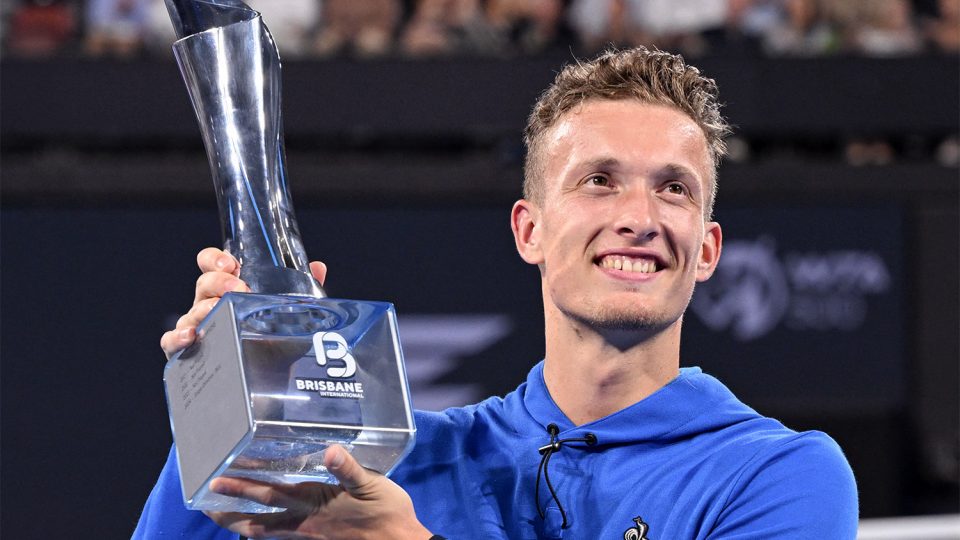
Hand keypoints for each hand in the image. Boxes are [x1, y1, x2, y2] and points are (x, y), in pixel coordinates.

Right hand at [159, 247, 327, 358]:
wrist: (270, 384)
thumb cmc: (274, 341)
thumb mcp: (292, 315)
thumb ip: (303, 290)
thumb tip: (318, 267)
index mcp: (229, 289)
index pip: (213, 264)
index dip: (216, 259)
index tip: (231, 263)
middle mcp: (210, 304)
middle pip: (203, 284)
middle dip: (218, 282)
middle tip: (238, 288)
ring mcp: (198, 327)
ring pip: (190, 311)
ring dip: (203, 308)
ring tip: (219, 311)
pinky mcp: (188, 352)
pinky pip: (172, 342)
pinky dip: (176, 338)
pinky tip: (191, 337)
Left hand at [205, 445, 432, 539]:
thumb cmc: (387, 513)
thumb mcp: (371, 484)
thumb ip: (349, 469)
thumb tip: (331, 452)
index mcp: (314, 503)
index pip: (269, 495)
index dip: (241, 488)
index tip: (215, 481)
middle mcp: (305, 522)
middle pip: (258, 519)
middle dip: (230, 511)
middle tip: (205, 504)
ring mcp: (310, 535)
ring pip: (267, 532)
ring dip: (243, 524)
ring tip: (226, 518)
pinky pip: (284, 537)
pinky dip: (267, 532)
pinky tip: (264, 528)